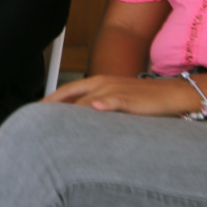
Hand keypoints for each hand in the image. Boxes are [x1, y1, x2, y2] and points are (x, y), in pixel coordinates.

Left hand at [42, 74, 196, 117]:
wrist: (171, 93)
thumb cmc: (143, 98)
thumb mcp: (116, 99)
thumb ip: (97, 105)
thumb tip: (81, 115)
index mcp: (98, 82)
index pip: (67, 90)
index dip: (51, 100)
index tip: (36, 111)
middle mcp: (103, 83)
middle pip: (71, 92)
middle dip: (53, 105)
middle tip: (36, 119)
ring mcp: (115, 89)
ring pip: (88, 99)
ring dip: (72, 110)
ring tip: (55, 124)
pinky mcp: (130, 98)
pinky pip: (114, 100)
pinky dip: (104, 103)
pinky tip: (96, 108)